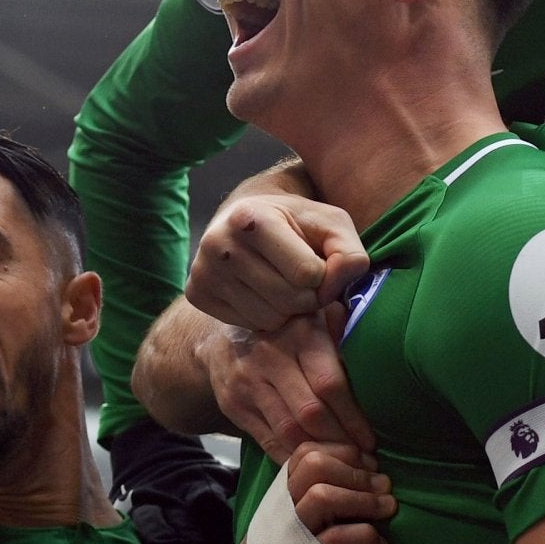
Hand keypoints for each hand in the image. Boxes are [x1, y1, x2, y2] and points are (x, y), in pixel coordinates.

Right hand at [188, 191, 367, 331]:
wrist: (248, 219)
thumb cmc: (297, 223)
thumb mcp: (333, 226)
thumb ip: (349, 254)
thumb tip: (334, 287)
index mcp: (250, 218)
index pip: (308, 273)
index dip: (323, 275)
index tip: (315, 261)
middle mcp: (218, 243)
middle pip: (289, 299)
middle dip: (307, 295)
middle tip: (302, 279)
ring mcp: (202, 270)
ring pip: (270, 318)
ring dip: (289, 309)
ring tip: (283, 283)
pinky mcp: (196, 293)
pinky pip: (249, 325)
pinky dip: (265, 316)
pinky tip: (262, 292)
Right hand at [195, 310, 376, 465]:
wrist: (219, 335)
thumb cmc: (285, 328)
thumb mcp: (316, 316)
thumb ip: (345, 332)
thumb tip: (382, 357)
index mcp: (300, 334)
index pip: (330, 384)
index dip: (353, 417)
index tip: (371, 440)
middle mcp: (271, 357)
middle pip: (310, 413)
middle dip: (340, 441)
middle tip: (362, 460)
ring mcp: (248, 384)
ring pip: (288, 431)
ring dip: (319, 454)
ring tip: (342, 466)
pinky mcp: (233, 406)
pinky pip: (268, 441)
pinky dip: (292, 457)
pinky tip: (312, 464)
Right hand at [285, 440, 393, 543]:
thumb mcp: (301, 510)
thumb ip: (325, 486)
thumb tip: (371, 468)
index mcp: (284, 487)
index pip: (309, 452)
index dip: (345, 453)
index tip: (371, 465)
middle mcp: (284, 503)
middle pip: (315, 466)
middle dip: (357, 472)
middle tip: (385, 486)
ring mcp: (292, 529)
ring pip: (322, 496)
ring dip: (364, 499)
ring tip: (388, 508)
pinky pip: (336, 537)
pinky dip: (364, 535)